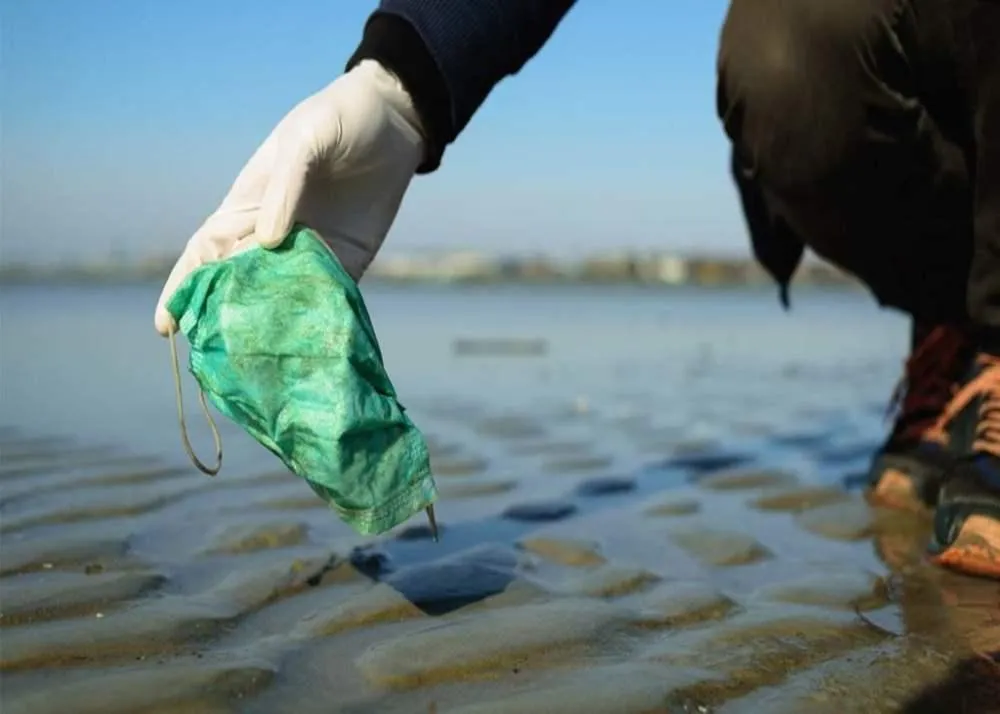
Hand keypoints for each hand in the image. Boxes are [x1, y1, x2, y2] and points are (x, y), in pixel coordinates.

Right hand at [153, 59, 425, 335]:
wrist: (395, 121)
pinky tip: (309, 349)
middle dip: (223, 320)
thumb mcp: (306, 139)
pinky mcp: (347, 261)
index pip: (206, 253)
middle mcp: (272, 236)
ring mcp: (310, 252)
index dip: (184, 287)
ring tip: (258, 367)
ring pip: (280, 299)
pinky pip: (326, 297)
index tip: (167, 325)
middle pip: (238, 286)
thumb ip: (286, 186)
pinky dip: (316, 321)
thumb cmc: (336, 119)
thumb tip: (268, 242)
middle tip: (216, 360)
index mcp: (248, 206)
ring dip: (268, 330)